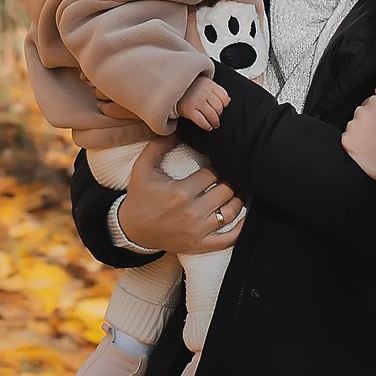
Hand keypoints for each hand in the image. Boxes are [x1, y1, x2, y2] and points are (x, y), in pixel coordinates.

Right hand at [115, 135, 246, 254]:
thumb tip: (178, 129)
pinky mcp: (200, 245)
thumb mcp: (143, 168)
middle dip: (228, 181)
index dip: (216, 166)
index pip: (212, 173)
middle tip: (226, 177)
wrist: (132, 229)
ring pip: (231, 212)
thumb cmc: (140, 197)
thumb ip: (159, 146)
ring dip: (236, 200)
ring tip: (233, 192)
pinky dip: (240, 229)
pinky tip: (243, 217)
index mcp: (181, 192)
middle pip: (226, 191)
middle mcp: (192, 212)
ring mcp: (198, 231)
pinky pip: (228, 239)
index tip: (214, 165)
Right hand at [178, 74, 231, 129]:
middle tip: (217, 117)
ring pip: (212, 115)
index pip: (224, 97)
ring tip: (214, 124)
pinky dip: (206, 126)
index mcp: (209, 84)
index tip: (222, 108)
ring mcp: (196, 101)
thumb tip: (228, 100)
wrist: (171, 88)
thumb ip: (216, 90)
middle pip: (219, 107)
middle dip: (219, 114)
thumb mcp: (204, 84)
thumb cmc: (189, 87)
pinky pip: (201, 121)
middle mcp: (204, 92)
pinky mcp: (189, 110)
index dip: (225, 105)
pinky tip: (207, 126)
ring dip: (215, 122)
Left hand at [343, 88, 375, 182]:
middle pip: (362, 114)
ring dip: (363, 133)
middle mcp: (361, 112)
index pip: (372, 103)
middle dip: (371, 123)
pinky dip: (357, 145)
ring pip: (355, 127)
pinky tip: (370, 150)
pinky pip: (349, 140)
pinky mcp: (347, 142)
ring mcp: (353, 128)